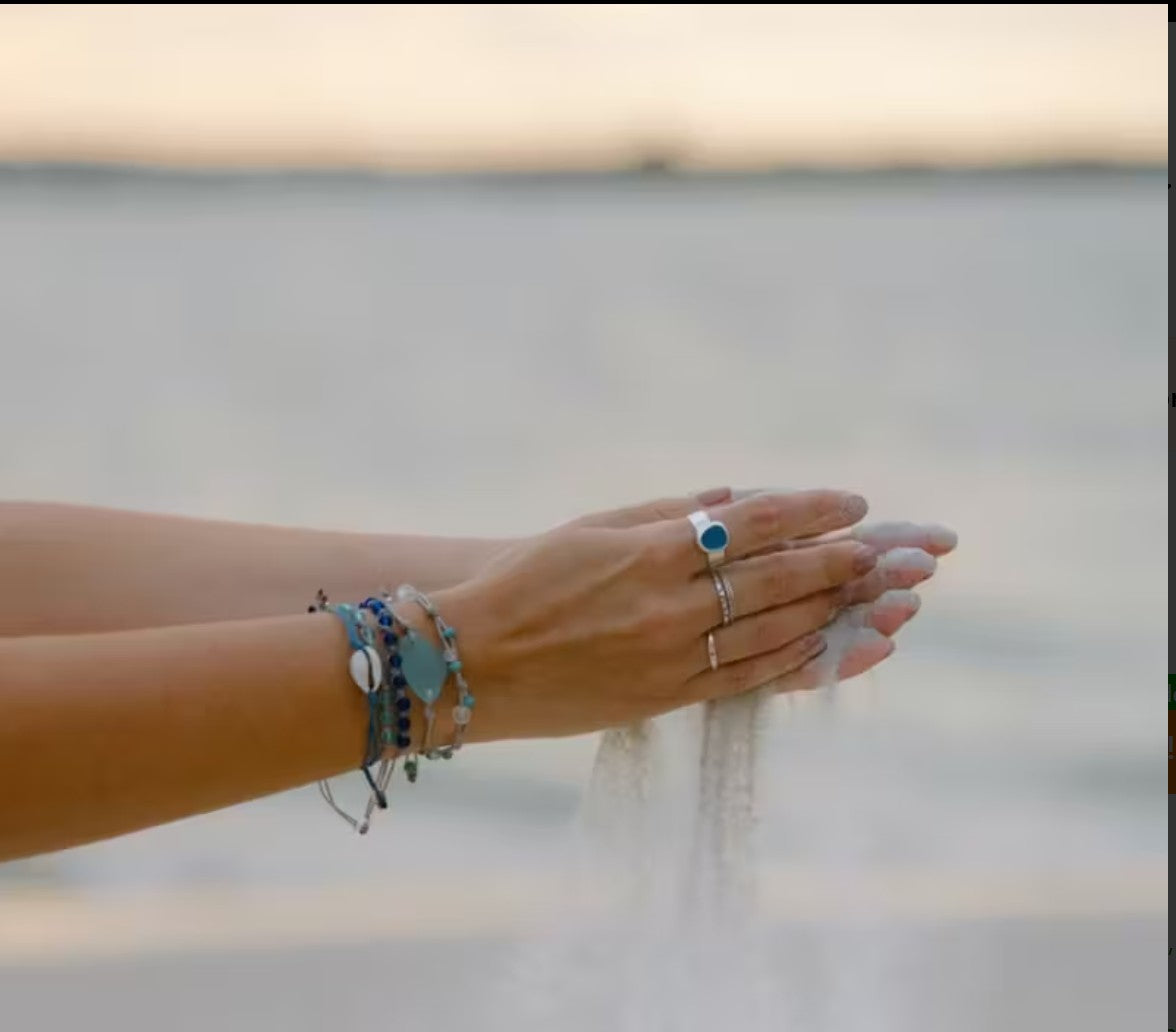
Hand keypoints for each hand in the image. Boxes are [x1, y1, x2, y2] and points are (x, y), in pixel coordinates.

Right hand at [426, 489, 874, 741]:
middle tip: (878, 551)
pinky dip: (789, 661)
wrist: (473, 663)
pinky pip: (744, 680)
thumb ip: (663, 512)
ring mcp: (670, 658)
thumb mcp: (587, 528)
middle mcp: (669, 606)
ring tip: (864, 595)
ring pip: (771, 632)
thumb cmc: (522, 584)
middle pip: (775, 580)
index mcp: (649, 553)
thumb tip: (730, 497)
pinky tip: (821, 646)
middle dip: (835, 562)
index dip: (809, 512)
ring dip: (825, 611)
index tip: (852, 503)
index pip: (752, 524)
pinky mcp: (665, 698)